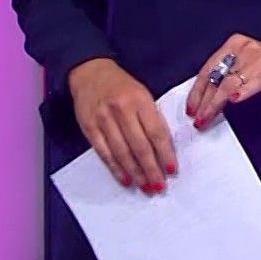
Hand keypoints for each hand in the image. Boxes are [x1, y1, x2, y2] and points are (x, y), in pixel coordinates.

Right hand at [68, 57, 174, 192]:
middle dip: (150, 169)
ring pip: (121, 152)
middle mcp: (121, 110)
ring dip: (135, 173)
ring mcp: (103, 119)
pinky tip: (125, 179)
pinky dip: (115, 168)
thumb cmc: (122, 86)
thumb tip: (164, 148)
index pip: (156, 132)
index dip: (165, 153)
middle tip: (159, 185)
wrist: (90, 72)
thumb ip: (152, 118)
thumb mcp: (143, 94)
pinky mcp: (89, 127)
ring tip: (145, 186)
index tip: (172, 169)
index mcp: (140, 100)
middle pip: (139, 145)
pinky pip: (104, 152)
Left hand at [185, 34, 260, 127]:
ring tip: (208, 119)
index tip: (191, 108)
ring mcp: (258, 57)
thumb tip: (203, 98)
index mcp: (235, 44)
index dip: (196, 91)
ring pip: (227, 84)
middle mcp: (244, 48)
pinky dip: (241, 93)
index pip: (207, 69)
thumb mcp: (247, 67)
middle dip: (204, 102)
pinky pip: (251, 84)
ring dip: (215, 105)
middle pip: (215, 78)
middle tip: (197, 119)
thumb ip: (227, 76)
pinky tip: (234, 101)